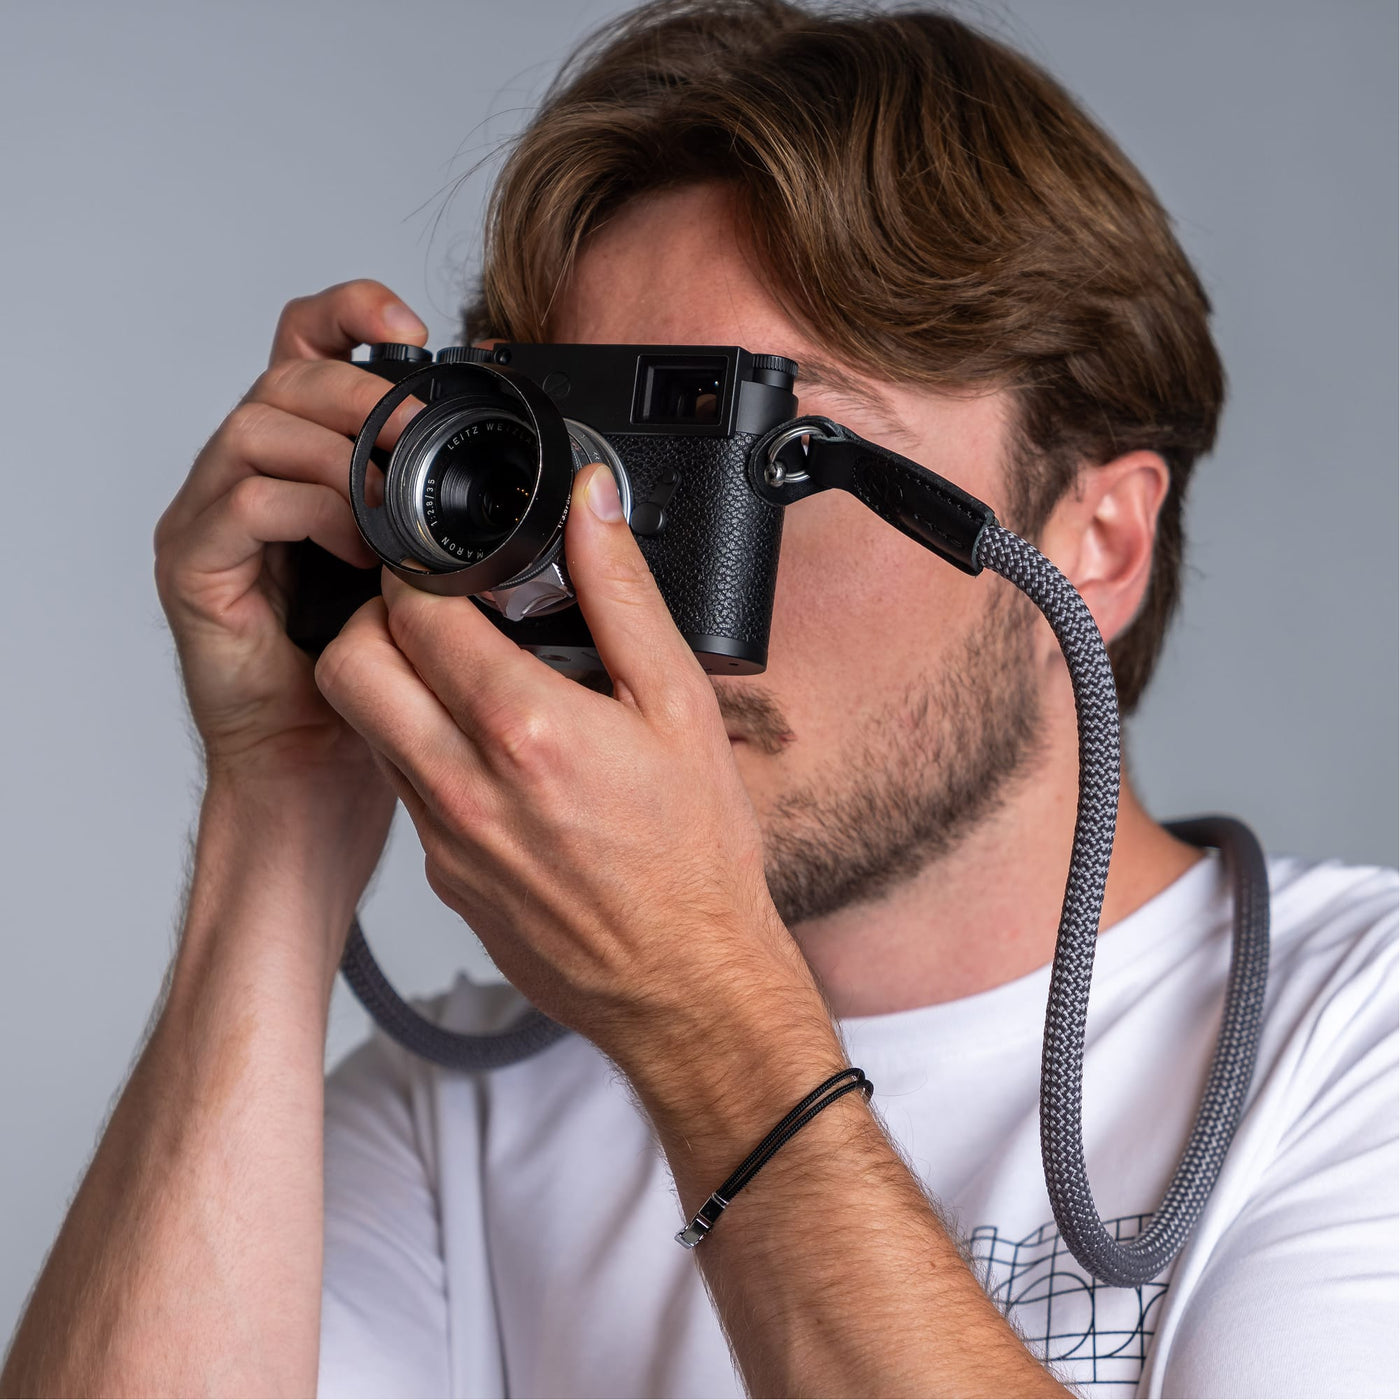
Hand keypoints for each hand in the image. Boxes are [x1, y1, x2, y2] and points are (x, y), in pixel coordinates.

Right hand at [153, 279, 420, 805]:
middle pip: (287, 375)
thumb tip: (512, 470)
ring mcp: (212, 513)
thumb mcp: (421, 569)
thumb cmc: (372, 668)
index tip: (415, 323)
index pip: (309, 349)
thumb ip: (437, 508)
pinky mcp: (194, 563)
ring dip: (343, 451)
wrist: (319, 761)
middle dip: (363, 391)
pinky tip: (363, 546)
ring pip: (262, 428)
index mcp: (304, 459)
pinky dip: (315, 511)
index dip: (351, 314)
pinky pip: (247, 503)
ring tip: (401, 499)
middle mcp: (248, 472)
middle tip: (422, 430)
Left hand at [314, 463, 819, 1064]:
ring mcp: (442, 839)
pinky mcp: (442, 879)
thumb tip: (589, 506)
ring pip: (363, 727)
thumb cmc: (696, 857)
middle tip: (430, 611)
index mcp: (523, 728)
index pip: (411, 613)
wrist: (686, 987)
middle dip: (374, 618)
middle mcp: (463, 785)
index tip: (446, 564)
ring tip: (461, 676)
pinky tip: (488, 753)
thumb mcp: (679, 705)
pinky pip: (401, 789)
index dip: (419, 570)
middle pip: (346, 663)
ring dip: (392, 684)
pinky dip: (422, 751)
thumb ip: (622, 593)